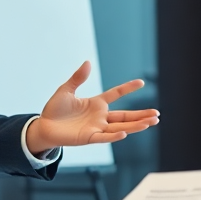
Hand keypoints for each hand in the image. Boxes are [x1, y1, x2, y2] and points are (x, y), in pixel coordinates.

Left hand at [25, 61, 158, 154]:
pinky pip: (105, 137)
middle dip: (141, 115)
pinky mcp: (89, 137)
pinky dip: (115, 135)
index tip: (141, 83)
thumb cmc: (54, 110)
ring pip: (121, 127)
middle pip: (125, 116)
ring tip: (152, 122)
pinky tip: (126, 132)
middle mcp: (100, 117)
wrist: (44, 126)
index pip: (116, 94)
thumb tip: (88, 62)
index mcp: (96, 104)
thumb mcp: (66, 90)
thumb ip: (78, 78)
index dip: (127, 88)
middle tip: (157, 114)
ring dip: (136, 125)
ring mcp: (96, 128)